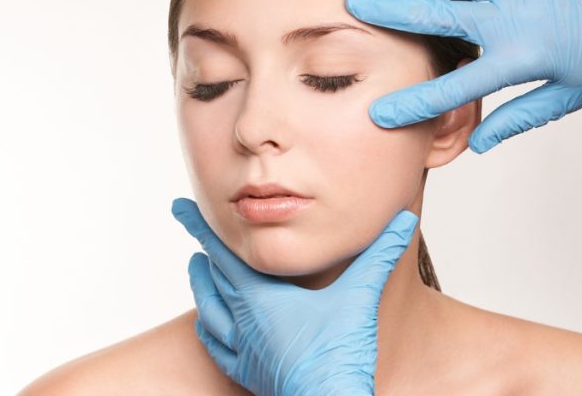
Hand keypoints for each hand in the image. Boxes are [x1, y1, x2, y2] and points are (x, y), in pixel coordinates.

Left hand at [171, 197, 417, 395]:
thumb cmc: (340, 357)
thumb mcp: (361, 297)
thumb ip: (378, 255)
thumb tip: (402, 221)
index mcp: (261, 297)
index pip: (222, 251)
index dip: (200, 226)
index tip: (179, 207)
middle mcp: (243, 321)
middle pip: (212, 276)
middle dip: (201, 249)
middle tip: (193, 229)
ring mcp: (243, 350)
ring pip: (208, 310)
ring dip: (201, 285)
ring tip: (196, 267)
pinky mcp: (248, 374)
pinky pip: (216, 349)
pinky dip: (207, 330)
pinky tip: (207, 324)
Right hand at [345, 0, 581, 152]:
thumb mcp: (570, 96)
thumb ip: (520, 118)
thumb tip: (477, 143)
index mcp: (518, 59)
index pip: (454, 88)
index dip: (413, 103)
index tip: (378, 113)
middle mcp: (509, 18)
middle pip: (435, 17)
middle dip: (388, 13)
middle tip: (352, 6)